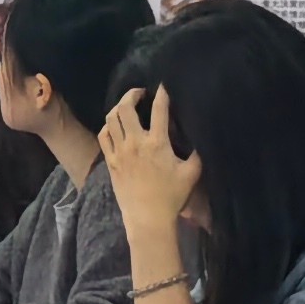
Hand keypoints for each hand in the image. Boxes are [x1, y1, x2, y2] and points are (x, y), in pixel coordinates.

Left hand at [98, 84, 200, 234]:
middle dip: (132, 94)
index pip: (159, 110)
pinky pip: (103, 135)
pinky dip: (108, 126)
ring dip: (118, 108)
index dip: (162, 93)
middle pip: (125, 107)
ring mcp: (119, 151)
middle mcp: (135, 143)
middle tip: (140, 93)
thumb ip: (198, 152)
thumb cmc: (172, 196)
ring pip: (111, 119)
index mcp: (157, 143)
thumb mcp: (192, 173)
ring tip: (127, 106)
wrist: (148, 218)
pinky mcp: (110, 161)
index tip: (163, 85)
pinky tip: (115, 126)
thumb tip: (201, 136)